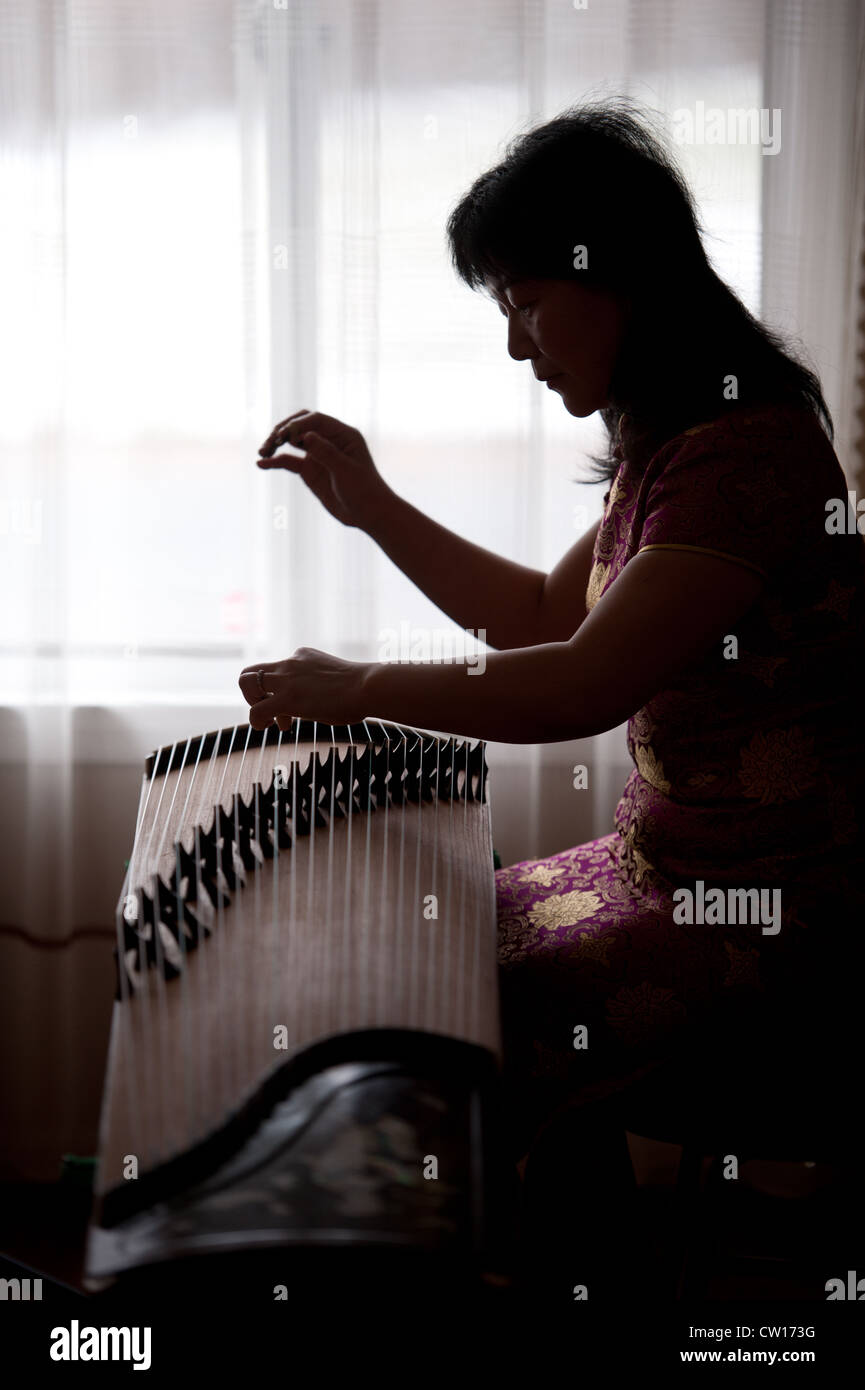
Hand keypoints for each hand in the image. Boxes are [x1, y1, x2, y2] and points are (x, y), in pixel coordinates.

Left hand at [239, 647, 372, 729]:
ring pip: (245, 682)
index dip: (278, 690)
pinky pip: (256, 710)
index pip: (276, 668)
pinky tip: (267, 727)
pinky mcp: (287, 699)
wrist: (369, 687)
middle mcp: (290, 662)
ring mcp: (286, 679)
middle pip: (251, 670)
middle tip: (270, 710)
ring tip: (268, 720)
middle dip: (254, 693)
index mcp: (301, 656)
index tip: (292, 709)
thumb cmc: (362, 688)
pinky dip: (256, 721)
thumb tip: (333, 698)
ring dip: (252, 703)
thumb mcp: (336, 677)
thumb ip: (323, 683)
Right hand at [256, 409, 390, 530]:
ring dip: (276, 443)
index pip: (316, 420)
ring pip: (291, 441)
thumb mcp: (346, 471)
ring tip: (263, 451)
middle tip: (271, 442)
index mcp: (343, 434)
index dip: (298, 424)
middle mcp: (329, 440)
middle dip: (283, 430)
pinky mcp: (310, 469)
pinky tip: (261, 464)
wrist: (369, 514)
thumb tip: (306, 436)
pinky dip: (275, 461)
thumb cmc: (365, 490)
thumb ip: (326, 452)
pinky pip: (288, 461)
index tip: (284, 436)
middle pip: (300, 425)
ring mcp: (318, 454)